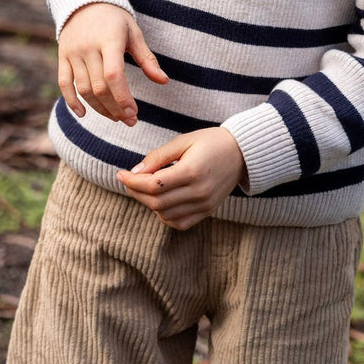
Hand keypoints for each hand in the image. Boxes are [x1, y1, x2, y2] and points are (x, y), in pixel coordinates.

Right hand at [58, 2, 166, 123]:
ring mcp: (73, 52)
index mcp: (109, 40)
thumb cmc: (115, 20)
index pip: (114, 75)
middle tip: (129, 120)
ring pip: (84, 89)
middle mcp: (88, 47)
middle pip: (99, 87)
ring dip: (99, 108)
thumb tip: (164, 81)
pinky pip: (64, 83)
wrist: (85, 1)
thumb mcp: (134, 33)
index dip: (123, 98)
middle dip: (115, 108)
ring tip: (115, 117)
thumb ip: (147, 59)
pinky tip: (84, 114)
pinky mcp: (62, 56)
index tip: (134, 114)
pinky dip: (71, 101)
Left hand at [116, 127, 245, 229]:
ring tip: (144, 188)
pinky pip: (179, 223)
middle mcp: (198, 192)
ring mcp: (204, 204)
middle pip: (156, 202)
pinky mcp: (207, 211)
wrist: (242, 153)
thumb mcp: (184, 141)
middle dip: (136, 192)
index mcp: (192, 171)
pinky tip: (160, 202)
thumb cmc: (211, 142)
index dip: (132, 181)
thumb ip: (158, 156)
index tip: (120, 173)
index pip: (153, 185)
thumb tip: (135, 171)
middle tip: (128, 180)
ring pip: (165, 214)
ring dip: (148, 204)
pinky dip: (164, 216)